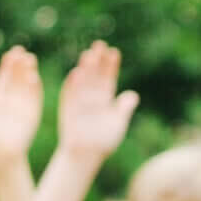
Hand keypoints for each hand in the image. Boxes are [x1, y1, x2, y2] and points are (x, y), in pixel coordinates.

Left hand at [0, 46, 42, 163]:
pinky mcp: (33, 113)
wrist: (0, 156)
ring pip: (26, 85)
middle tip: (22, 52)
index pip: (4, 77)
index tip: (11, 53)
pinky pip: (35, 98)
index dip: (7, 65)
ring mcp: (23, 105)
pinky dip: (35, 88)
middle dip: (19, 65)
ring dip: (28, 72)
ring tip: (29, 60)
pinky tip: (33, 77)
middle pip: (16, 77)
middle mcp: (11, 99)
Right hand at [55, 42, 138, 160]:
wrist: (85, 156)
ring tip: (88, 54)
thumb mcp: (118, 124)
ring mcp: (79, 103)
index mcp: (105, 100)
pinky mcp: (68, 110)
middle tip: (100, 45)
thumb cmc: (103, 142)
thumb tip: (132, 95)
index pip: (109, 79)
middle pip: (95, 76)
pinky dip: (72, 86)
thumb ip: (124, 109)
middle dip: (97, 61)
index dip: (111, 66)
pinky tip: (75, 74)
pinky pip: (70, 96)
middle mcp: (92, 99)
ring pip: (83, 83)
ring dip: (85, 69)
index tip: (114, 53)